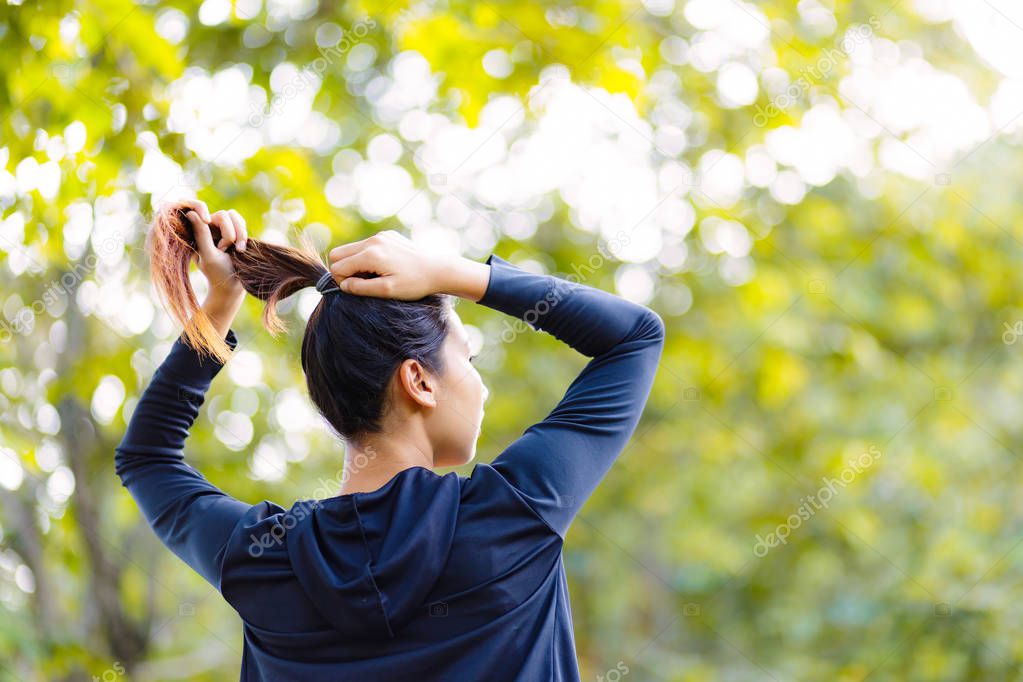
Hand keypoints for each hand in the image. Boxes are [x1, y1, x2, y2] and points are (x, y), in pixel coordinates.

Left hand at [181, 206, 248, 299]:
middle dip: (229, 233)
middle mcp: (208, 228)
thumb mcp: (209, 255)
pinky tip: (241, 248)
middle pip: (222, 215)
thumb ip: (201, 234)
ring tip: (238, 250)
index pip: (202, 212)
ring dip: (239, 233)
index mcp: (197, 233)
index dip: (206, 214)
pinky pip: (240, 222)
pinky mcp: (234, 231)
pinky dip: (244, 234)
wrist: (233, 286)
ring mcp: (222, 229)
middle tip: (225, 249)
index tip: (209, 224)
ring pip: (233, 216)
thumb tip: (191, 213)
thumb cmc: (218, 273)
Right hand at [327, 230, 443, 299]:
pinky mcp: (387, 235)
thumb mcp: (387, 291)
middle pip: (338, 253)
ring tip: (375, 275)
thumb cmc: (414, 283)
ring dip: (356, 263)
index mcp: (371, 254)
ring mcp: (380, 236)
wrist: (437, 269)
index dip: (342, 281)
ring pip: (351, 248)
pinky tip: (385, 266)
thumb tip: (343, 285)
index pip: (338, 267)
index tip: (358, 289)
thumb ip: (361, 288)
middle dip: (344, 270)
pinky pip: (366, 245)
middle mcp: (373, 241)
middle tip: (362, 282)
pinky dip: (367, 256)